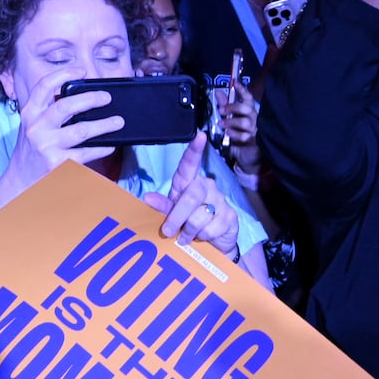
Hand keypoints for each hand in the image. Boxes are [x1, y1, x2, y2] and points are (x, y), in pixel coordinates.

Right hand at [6, 67, 122, 190]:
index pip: (43, 86)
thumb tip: (82, 99)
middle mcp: (35, 127)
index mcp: (29, 113)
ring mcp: (46, 146)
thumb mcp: (33, 126)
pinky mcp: (57, 164)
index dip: (63, 74)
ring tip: (118, 121)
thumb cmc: (32, 151)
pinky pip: (86, 152)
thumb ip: (48, 112)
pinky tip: (110, 145)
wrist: (20, 182)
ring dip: (104, 125)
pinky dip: (101, 148)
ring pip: (81, 130)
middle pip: (65, 106)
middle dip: (90, 99)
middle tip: (107, 98)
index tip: (81, 70)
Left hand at [142, 133, 241, 258]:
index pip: (190, 164)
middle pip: (191, 196)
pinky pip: (212, 228)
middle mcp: (207, 186)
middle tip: (168, 231)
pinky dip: (203, 237)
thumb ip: (162, 206)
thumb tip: (147, 198)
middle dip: (177, 217)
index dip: (194, 150)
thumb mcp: (172, 214)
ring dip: (189, 231)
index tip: (199, 136)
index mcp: (189, 183)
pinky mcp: (231, 216)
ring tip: (187, 236)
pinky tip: (203, 237)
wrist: (213, 243)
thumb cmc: (188, 222)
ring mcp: (221, 200)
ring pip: (200, 216)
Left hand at [215, 82, 260, 175]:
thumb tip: (218, 92)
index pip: (248, 98)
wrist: (246, 157)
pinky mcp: (255, 141)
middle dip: (233, 107)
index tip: (235, 82)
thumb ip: (224, 107)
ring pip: (245, 121)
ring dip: (231, 122)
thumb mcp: (229, 120)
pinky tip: (229, 135)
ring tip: (222, 124)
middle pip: (247, 108)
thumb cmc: (239, 137)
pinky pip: (245, 136)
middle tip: (222, 111)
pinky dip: (235, 134)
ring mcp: (256, 130)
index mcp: (249, 112)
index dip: (242, 90)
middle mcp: (254, 119)